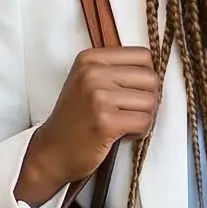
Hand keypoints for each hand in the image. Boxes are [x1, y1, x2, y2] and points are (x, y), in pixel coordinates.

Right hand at [17, 47, 157, 204]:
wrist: (52, 151)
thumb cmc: (75, 119)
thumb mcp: (87, 82)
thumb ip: (116, 70)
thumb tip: (154, 71)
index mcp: (90, 58)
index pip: (143, 56)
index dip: (144, 78)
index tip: (131, 92)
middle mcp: (93, 73)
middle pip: (150, 79)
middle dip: (148, 98)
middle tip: (130, 111)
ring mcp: (99, 97)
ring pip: (150, 101)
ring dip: (144, 117)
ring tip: (124, 123)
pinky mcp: (106, 122)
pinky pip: (144, 121)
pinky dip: (140, 131)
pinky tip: (123, 134)